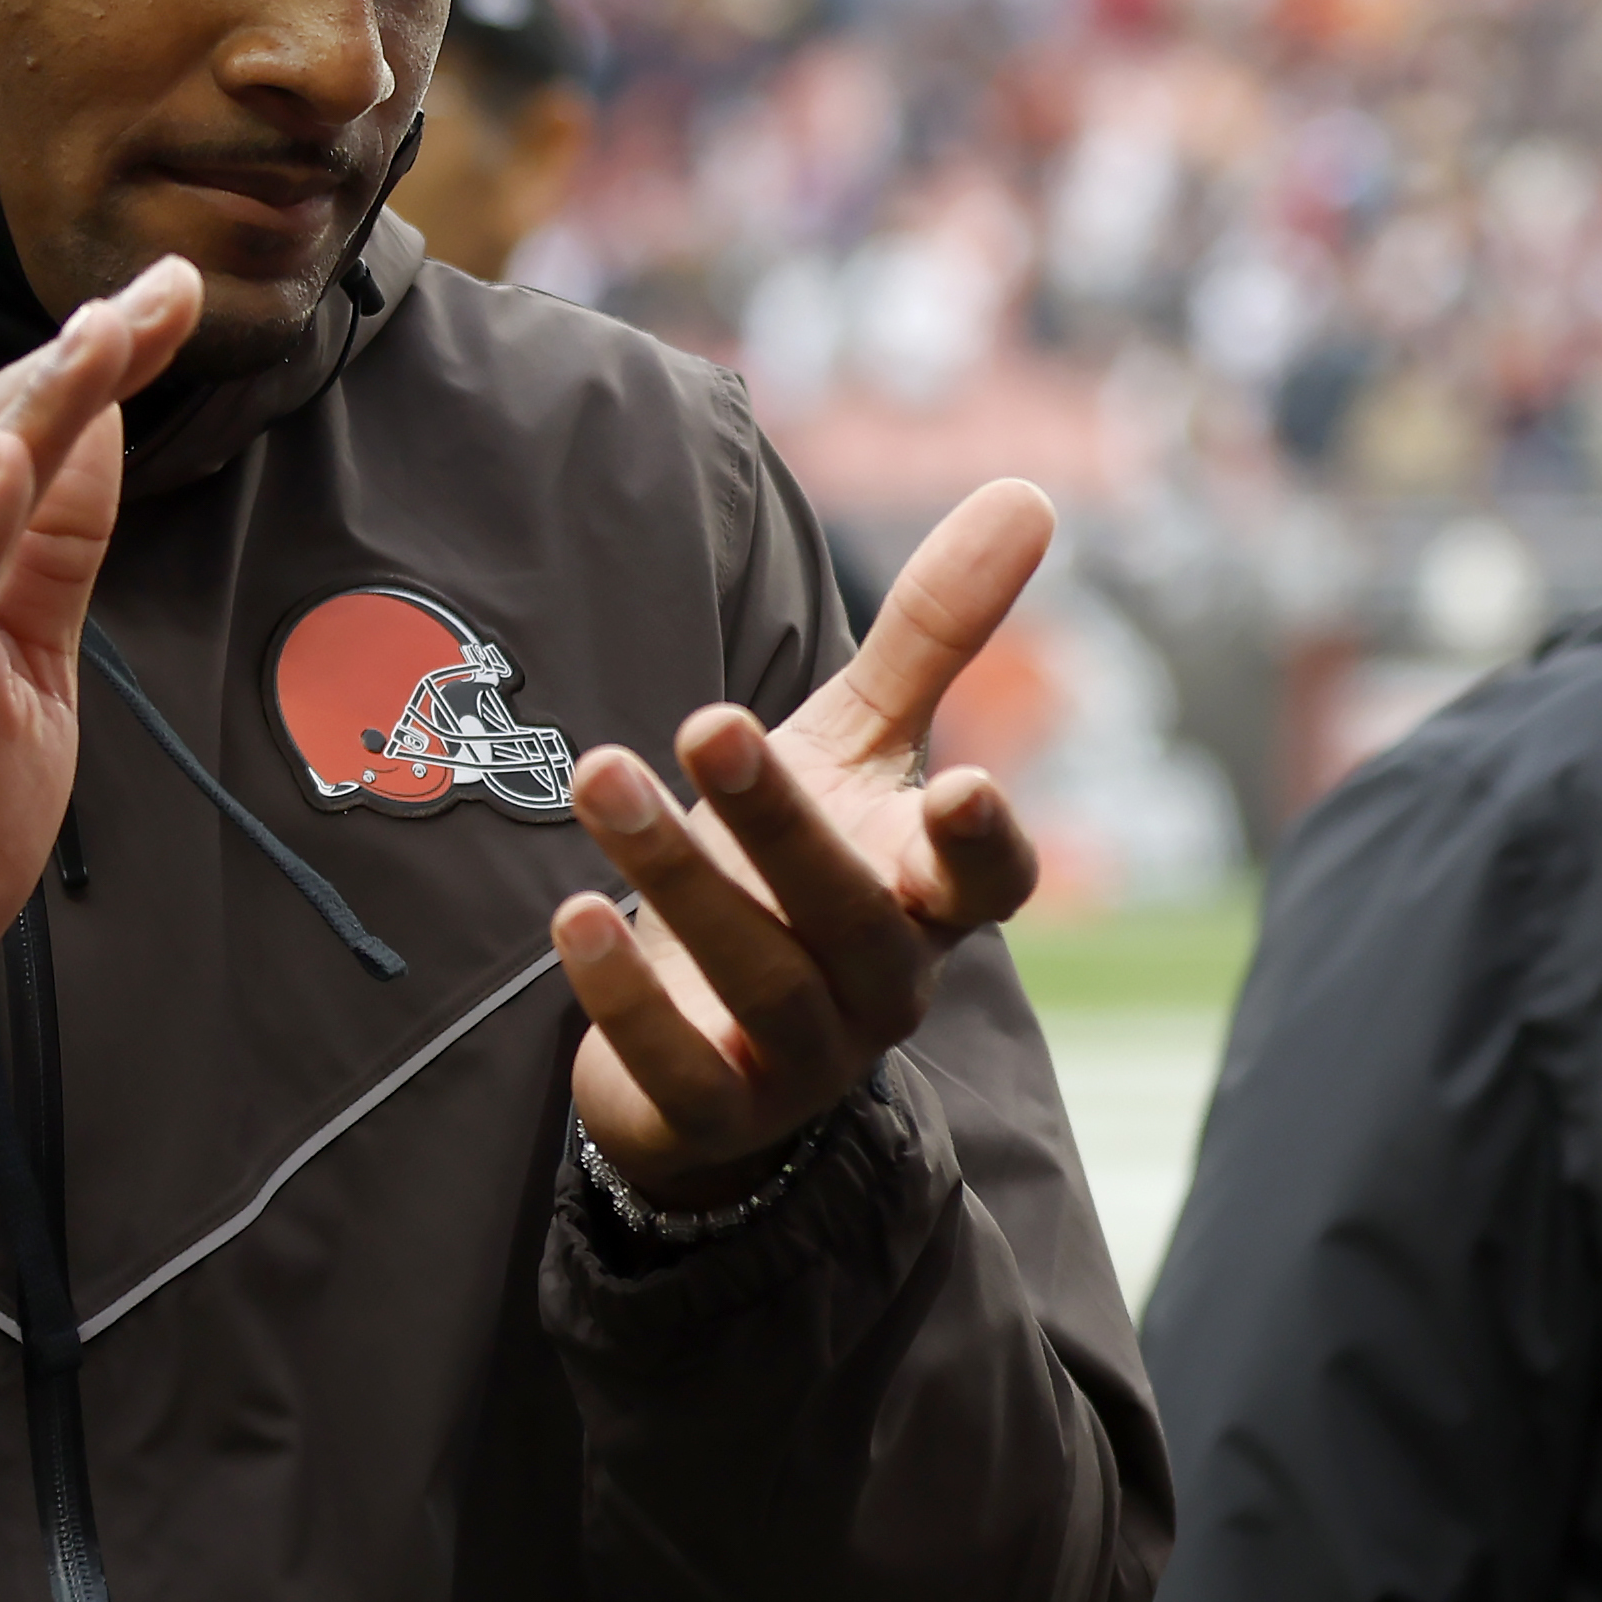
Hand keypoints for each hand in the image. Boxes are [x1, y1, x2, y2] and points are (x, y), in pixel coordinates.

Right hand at [0, 262, 203, 1070]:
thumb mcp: (25, 671)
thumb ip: (53, 558)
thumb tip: (95, 433)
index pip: (0, 441)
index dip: (84, 365)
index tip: (166, 297)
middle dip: (73, 366)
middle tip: (158, 290)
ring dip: (28, 419)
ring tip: (94, 338)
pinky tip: (5, 465)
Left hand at [553, 479, 1052, 1211]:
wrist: (714, 1044)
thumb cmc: (800, 866)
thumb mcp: (860, 747)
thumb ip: (933, 632)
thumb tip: (1028, 491)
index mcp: (929, 896)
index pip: (990, 881)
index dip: (982, 842)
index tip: (963, 783)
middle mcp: (883, 983)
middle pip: (847, 909)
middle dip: (779, 820)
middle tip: (710, 722)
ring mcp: (804, 1058)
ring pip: (755, 974)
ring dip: (679, 876)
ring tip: (602, 778)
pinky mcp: (715, 1110)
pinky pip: (680, 1067)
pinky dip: (627, 997)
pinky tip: (574, 914)